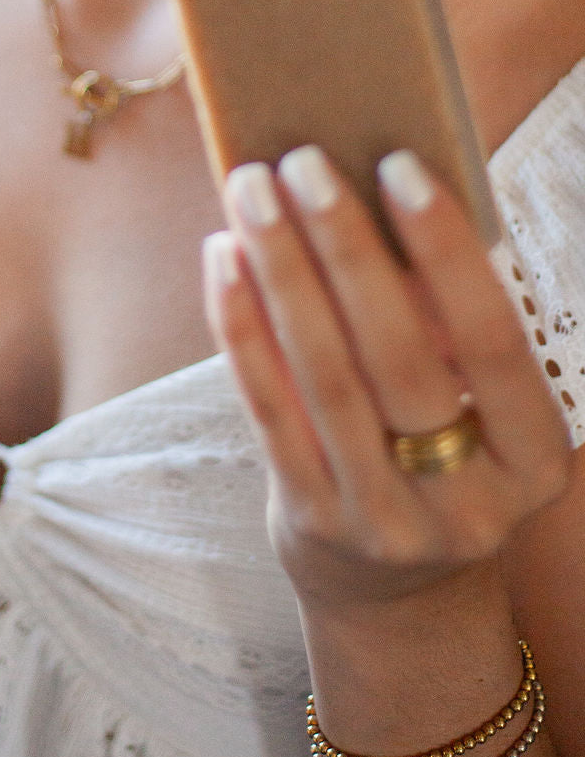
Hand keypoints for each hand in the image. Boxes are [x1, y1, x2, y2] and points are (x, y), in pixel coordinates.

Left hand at [203, 146, 570, 610]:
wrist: (395, 594)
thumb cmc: (435, 467)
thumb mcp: (468, 412)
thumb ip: (435, 329)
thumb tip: (366, 204)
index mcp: (534, 456)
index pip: (491, 340)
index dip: (446, 251)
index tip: (399, 165)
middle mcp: (468, 496)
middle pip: (397, 354)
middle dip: (343, 247)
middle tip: (300, 162)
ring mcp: (385, 519)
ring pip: (324, 376)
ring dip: (280, 271)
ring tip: (250, 192)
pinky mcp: (311, 522)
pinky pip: (268, 411)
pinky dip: (242, 327)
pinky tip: (223, 260)